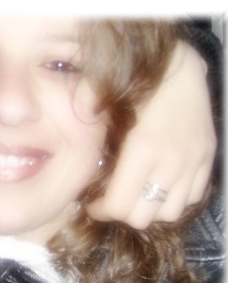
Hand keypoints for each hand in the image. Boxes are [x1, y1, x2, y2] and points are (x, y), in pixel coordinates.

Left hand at [87, 41, 215, 228]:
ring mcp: (194, 163)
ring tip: (133, 195)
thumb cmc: (141, 79)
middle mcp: (172, 162)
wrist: (182, 65)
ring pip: (171, 213)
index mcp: (144, 148)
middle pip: (144, 217)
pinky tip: (157, 185)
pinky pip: (192, 197)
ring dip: (149, 210)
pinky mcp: (207, 159)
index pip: (120, 205)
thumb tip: (75, 115)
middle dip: (122, 214)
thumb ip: (87, 102)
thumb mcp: (106, 90)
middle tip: (109, 201)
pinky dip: (173, 199)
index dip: (101, 210)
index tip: (91, 203)